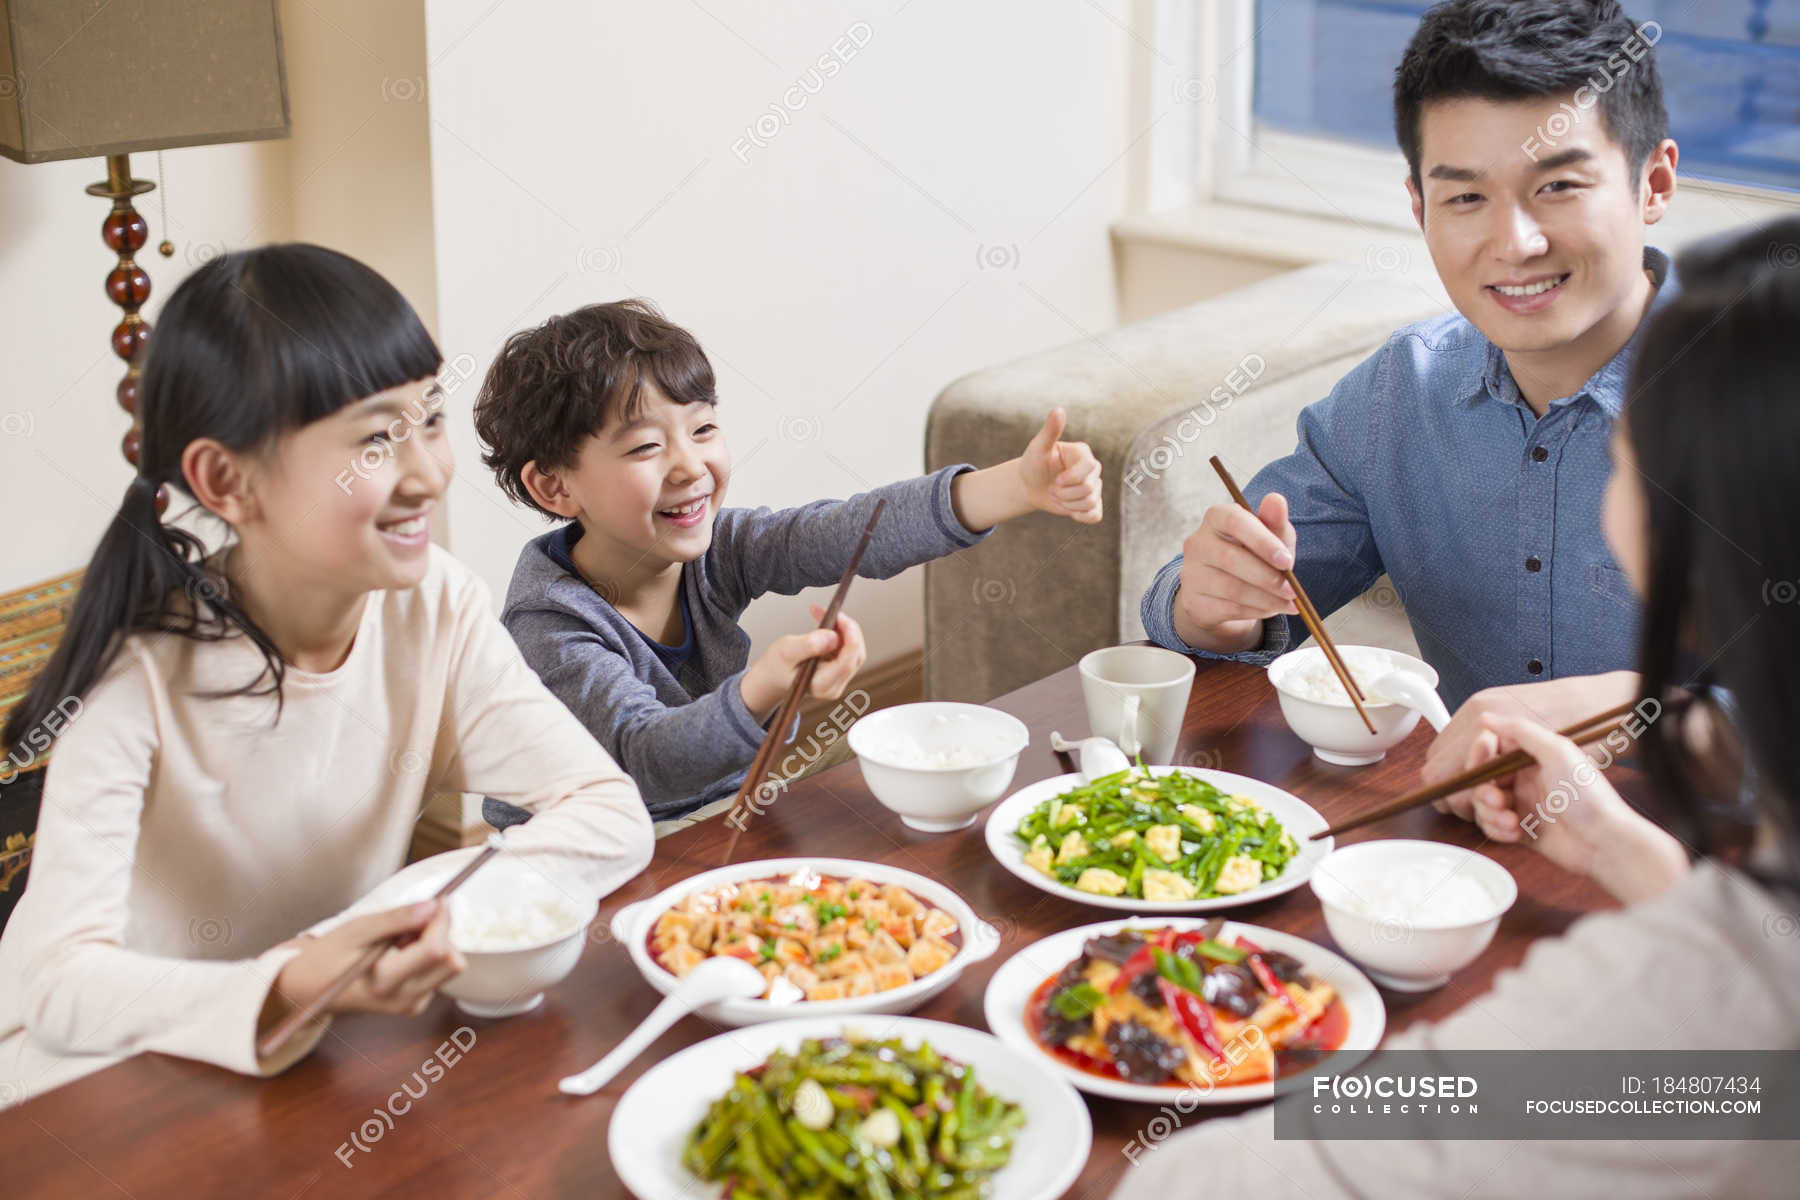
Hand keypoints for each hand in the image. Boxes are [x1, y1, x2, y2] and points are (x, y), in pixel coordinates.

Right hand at [272, 901, 464, 1019]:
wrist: (309, 988)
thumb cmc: (328, 957)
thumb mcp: (356, 930)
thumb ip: (395, 920)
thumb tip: (432, 906)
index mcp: (385, 983)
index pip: (435, 950)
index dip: (442, 920)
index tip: (437, 899)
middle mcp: (403, 1000)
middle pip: (451, 962)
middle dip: (441, 934)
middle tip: (415, 919)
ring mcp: (411, 1005)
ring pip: (449, 967)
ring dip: (436, 944)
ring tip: (401, 938)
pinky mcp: (415, 1004)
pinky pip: (439, 974)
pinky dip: (428, 956)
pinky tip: (401, 952)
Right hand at [740, 608, 867, 714]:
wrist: (773, 675)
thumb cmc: (777, 665)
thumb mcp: (786, 651)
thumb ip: (809, 645)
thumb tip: (833, 637)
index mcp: (822, 685)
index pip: (847, 662)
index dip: (850, 637)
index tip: (840, 617)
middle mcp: (834, 686)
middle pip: (855, 654)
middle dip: (848, 629)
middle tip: (832, 612)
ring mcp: (839, 680)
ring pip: (854, 649)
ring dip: (843, 628)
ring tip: (822, 613)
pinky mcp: (840, 670)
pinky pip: (848, 647)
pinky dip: (840, 631)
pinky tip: (826, 621)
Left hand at [1017, 408, 1102, 523]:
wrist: (1029, 485)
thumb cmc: (1033, 464)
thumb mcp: (1038, 447)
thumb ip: (1050, 431)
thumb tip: (1059, 410)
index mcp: (1083, 454)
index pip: (1089, 469)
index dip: (1071, 479)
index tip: (1055, 480)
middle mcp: (1092, 469)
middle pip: (1089, 488)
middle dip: (1065, 494)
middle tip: (1052, 489)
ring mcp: (1094, 487)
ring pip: (1090, 503)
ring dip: (1067, 504)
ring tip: (1056, 496)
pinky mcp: (1091, 504)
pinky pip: (1095, 515)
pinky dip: (1080, 516)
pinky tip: (1068, 510)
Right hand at [1170, 494, 1297, 652]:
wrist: (1225, 590)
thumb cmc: (1253, 554)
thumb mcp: (1271, 536)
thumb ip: (1275, 521)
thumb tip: (1276, 500)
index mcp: (1216, 517)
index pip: (1234, 521)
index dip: (1262, 541)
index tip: (1287, 560)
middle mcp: (1197, 542)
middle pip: (1231, 559)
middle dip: (1268, 577)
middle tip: (1292, 591)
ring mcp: (1191, 573)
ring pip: (1231, 588)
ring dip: (1266, 599)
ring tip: (1287, 603)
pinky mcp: (1193, 601)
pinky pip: (1228, 609)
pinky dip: (1255, 611)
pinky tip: (1270, 608)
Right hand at [1464, 713, 1688, 904]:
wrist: (1603, 841)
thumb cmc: (1587, 795)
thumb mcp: (1556, 752)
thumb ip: (1520, 730)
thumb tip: (1486, 717)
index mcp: (1532, 757)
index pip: (1492, 748)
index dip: (1480, 753)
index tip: (1481, 759)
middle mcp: (1524, 779)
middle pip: (1482, 778)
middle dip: (1482, 789)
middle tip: (1497, 799)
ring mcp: (1522, 804)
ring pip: (1483, 804)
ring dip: (1489, 813)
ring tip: (1510, 820)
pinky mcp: (1520, 830)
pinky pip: (1492, 827)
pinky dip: (1497, 830)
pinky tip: (1516, 831)